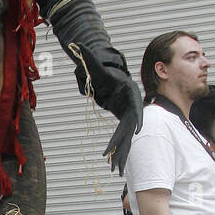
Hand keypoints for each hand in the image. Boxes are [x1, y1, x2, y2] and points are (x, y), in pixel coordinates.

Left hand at [69, 42, 143, 174]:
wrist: (108, 75)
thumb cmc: (103, 70)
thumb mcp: (95, 64)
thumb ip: (87, 56)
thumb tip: (76, 44)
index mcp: (130, 93)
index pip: (136, 107)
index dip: (137, 118)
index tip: (138, 129)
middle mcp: (132, 105)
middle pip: (131, 127)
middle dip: (127, 145)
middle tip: (122, 161)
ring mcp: (128, 114)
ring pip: (126, 137)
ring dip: (122, 154)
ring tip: (117, 171)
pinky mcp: (123, 119)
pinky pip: (121, 138)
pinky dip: (117, 150)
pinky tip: (113, 164)